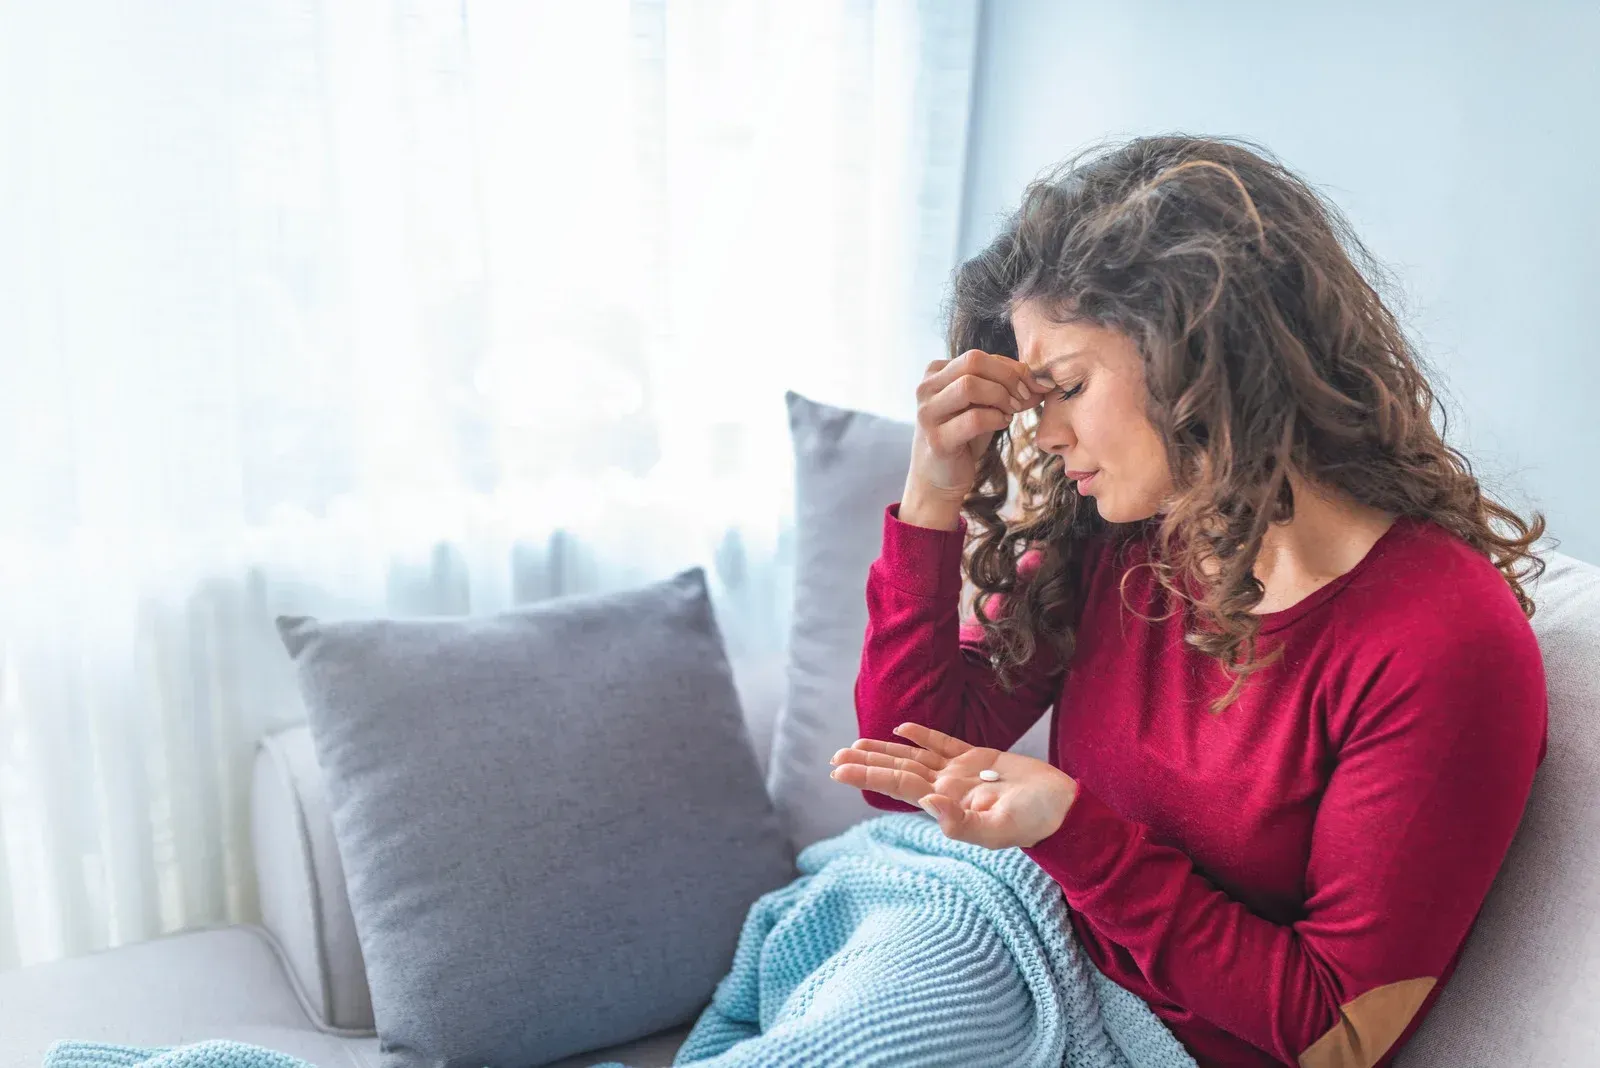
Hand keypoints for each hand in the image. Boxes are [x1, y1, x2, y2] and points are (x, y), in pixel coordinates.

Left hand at [829, 722, 1077, 849]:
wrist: (1063, 810)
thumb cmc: (1034, 822)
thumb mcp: (997, 830)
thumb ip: (960, 823)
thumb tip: (926, 803)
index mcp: (946, 803)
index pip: (898, 785)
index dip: (868, 776)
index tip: (839, 770)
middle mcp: (947, 787)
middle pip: (899, 771)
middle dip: (866, 764)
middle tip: (835, 758)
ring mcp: (961, 772)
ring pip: (914, 757)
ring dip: (886, 750)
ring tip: (856, 744)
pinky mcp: (979, 757)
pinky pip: (943, 743)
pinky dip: (922, 734)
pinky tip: (902, 728)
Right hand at [901, 350, 1052, 527]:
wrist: (939, 478)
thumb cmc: (964, 437)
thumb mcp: (985, 404)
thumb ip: (1006, 387)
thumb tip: (1042, 381)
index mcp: (935, 373)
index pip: (978, 356)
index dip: (1011, 368)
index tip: (1032, 385)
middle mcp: (926, 388)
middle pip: (973, 362)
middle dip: (1007, 377)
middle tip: (1023, 396)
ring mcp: (928, 414)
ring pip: (970, 386)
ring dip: (1001, 397)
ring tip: (1011, 411)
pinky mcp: (937, 440)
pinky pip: (974, 418)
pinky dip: (996, 418)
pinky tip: (1002, 423)